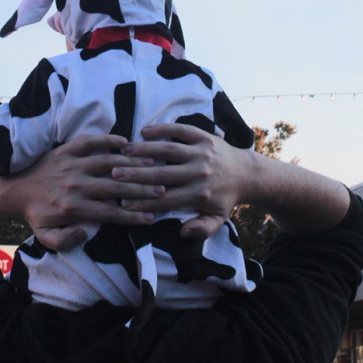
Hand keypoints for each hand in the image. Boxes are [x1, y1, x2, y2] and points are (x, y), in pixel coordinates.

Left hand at [2, 135, 162, 250]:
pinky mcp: (65, 150)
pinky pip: (90, 142)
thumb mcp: (45, 236)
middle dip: (141, 189)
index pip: (109, 213)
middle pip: (115, 187)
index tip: (150, 218)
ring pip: (107, 163)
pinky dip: (107, 140)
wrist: (13, 188)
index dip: (132, 216)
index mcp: (72, 208)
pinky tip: (125, 142)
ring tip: (152, 165)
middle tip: (162, 190)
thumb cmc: (35, 213)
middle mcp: (74, 185)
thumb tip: (85, 234)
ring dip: (131, 164)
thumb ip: (64, 242)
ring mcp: (71, 165)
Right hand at [111, 123, 251, 239]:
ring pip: (169, 151)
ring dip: (145, 150)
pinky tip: (144, 131)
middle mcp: (200, 174)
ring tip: (124, 151)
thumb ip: (202, 229)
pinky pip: (181, 131)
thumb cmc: (225, 198)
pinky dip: (163, 129)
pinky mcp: (205, 137)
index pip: (166, 200)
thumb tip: (184, 233)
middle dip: (137, 174)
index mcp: (200, 196)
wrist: (248, 174)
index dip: (143, 201)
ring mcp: (202, 153)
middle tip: (114, 173)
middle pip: (163, 175)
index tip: (122, 201)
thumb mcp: (217, 219)